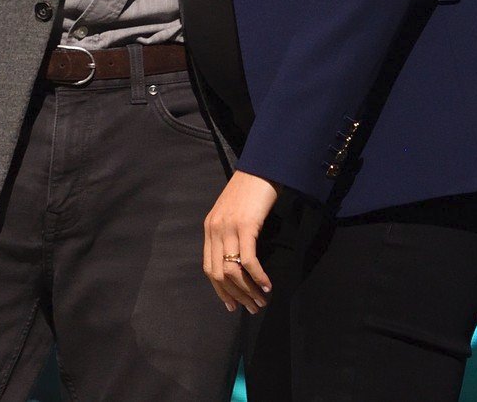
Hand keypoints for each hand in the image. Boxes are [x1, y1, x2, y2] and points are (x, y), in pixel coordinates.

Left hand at [203, 170, 278, 314]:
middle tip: (252, 308)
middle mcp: (215, 229)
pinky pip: (248, 260)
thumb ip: (230, 234)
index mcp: (210, 228)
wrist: (261, 166)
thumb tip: (239, 263)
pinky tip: (267, 285)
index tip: (232, 305)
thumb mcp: (233, 213)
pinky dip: (257, 276)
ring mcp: (228, 227)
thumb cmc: (250, 190)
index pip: (209, 268)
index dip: (220, 291)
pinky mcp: (245, 225)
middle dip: (236, 296)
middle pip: (220, 274)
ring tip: (262, 301)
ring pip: (233, 271)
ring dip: (248, 291)